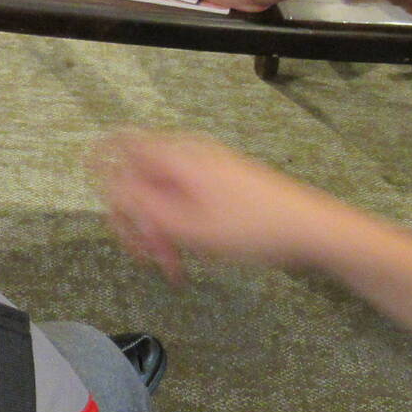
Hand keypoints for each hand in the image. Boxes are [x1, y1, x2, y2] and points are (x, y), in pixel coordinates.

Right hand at [95, 130, 353, 277]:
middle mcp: (187, 155)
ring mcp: (203, 170)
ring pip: (159, 197)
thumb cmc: (254, 227)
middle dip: (136, 220)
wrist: (310, 230)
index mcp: (176, 156)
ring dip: (157, 232)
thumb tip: (109, 193)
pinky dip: (177, 230)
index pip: (120, 145)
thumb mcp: (188, 226)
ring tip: (170, 266)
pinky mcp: (217, 187)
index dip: (101, 171)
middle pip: (137, 178)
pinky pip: (181, 204)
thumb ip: (141, 208)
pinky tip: (184, 260)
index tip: (103, 205)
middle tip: (146, 255)